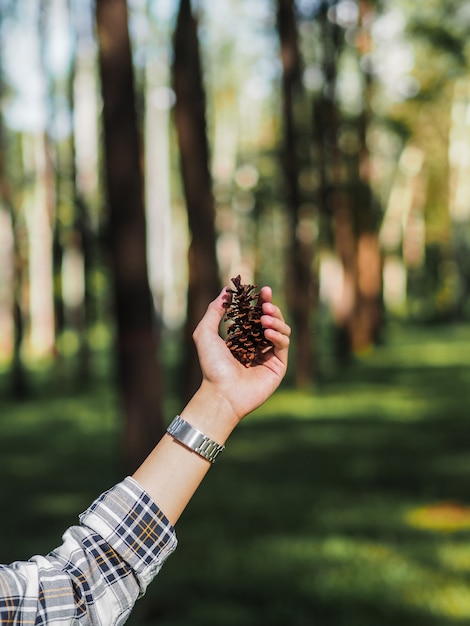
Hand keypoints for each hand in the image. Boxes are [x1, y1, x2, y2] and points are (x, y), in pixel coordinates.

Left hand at [192, 285, 290, 426]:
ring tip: (264, 318)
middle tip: (266, 302)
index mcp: (243, 338)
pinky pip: (283, 345)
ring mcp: (269, 356)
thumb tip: (225, 291)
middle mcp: (257, 345)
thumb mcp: (205, 333)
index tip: (264, 290)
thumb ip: (214, 310)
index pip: (256, 315)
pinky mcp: (278, 366)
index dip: (262, 301)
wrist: (221, 392)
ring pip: (282, 330)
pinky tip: (268, 331)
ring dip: (276, 320)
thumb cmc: (211, 365)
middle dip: (272, 308)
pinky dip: (278, 335)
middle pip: (272, 320)